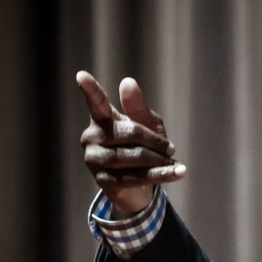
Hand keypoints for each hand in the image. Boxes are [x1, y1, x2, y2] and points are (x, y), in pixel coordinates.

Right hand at [78, 71, 185, 215]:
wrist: (140, 185)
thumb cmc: (143, 147)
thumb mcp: (147, 124)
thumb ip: (138, 107)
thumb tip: (127, 82)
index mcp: (102, 119)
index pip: (96, 102)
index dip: (90, 89)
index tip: (81, 75)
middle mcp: (92, 137)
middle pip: (131, 132)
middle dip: (156, 141)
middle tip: (171, 149)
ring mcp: (94, 160)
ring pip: (136, 156)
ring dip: (160, 160)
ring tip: (173, 162)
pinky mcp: (104, 181)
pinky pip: (138, 177)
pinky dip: (163, 174)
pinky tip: (179, 172)